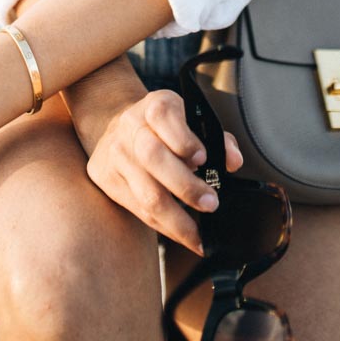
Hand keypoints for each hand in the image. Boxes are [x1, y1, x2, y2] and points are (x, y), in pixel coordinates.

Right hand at [85, 89, 243, 254]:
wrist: (121, 127)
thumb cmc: (165, 128)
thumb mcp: (190, 120)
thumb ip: (217, 138)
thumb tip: (233, 161)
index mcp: (155, 105)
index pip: (164, 117)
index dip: (184, 140)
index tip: (204, 159)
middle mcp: (131, 127)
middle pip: (153, 157)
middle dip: (186, 186)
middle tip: (211, 203)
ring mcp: (116, 153)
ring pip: (146, 193)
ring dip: (177, 220)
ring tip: (198, 234)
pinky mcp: (107, 178)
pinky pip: (139, 210)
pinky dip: (165, 227)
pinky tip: (183, 234)